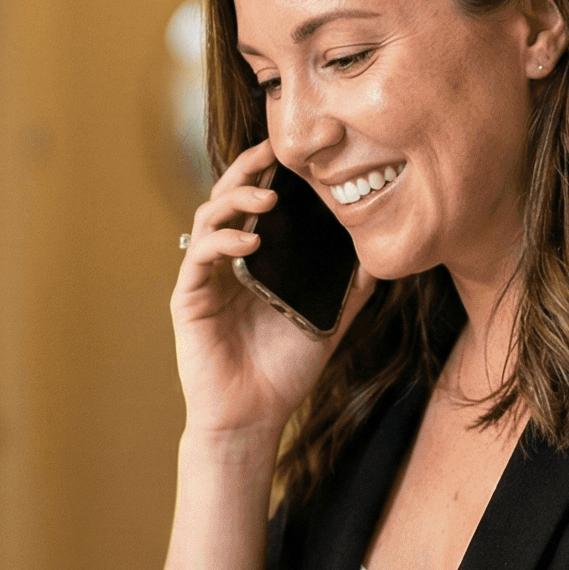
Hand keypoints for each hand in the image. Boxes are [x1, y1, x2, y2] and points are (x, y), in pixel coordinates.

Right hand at [172, 140, 374, 442]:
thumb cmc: (284, 372)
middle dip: (246, 171)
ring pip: (207, 218)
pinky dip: (223, 241)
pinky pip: (199, 256)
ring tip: (268, 197)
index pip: (255, 206)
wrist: (254, 418)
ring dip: (235, 200)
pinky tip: (250, 241)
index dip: (268, 175)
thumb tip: (379, 256)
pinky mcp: (189, 298)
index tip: (292, 152)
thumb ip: (349, 289)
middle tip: (272, 152)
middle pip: (226, 199)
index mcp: (254, 264)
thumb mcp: (327, 321)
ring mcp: (205, 279)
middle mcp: (225, 264)